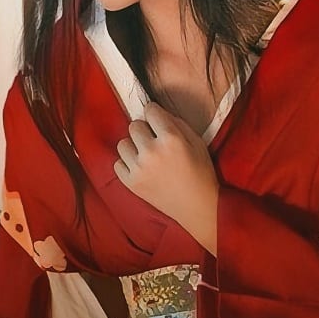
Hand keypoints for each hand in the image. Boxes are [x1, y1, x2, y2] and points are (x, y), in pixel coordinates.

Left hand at [113, 101, 218, 254]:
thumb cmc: (201, 173)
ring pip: (122, 143)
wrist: (196, 206)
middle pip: (133, 126)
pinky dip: (127, 164)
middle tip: (154, 141)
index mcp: (170, 139)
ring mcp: (138, 168)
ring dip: (133, 146)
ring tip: (146, 156)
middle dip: (144, 130)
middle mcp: (151, 151)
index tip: (158, 121)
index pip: (150, 111)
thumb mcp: (197, 142)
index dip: (155, 114)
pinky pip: (117, 163)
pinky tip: (140, 168)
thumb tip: (157, 113)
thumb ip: (176, 123)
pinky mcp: (131, 183)